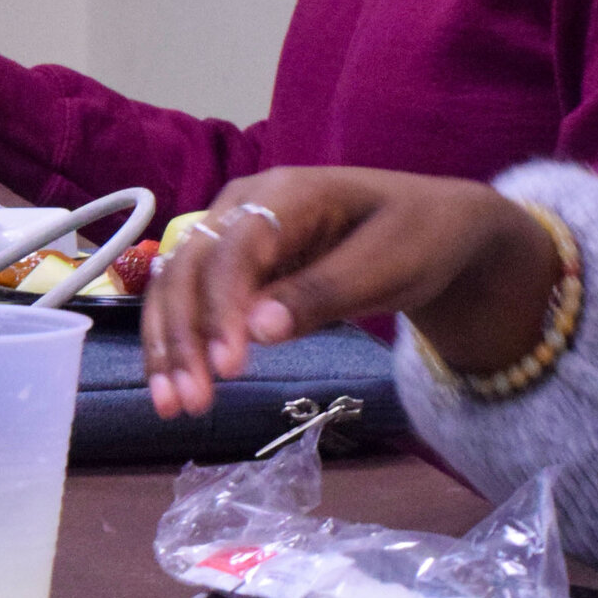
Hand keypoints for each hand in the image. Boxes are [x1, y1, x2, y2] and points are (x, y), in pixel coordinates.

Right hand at [139, 167, 560, 419]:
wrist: (429, 224)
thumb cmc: (415, 238)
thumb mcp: (389, 264)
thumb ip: (324, 293)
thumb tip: (257, 331)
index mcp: (286, 192)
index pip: (236, 247)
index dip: (224, 305)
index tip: (228, 368)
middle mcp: (241, 205)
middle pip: (192, 265)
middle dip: (184, 334)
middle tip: (190, 403)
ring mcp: (229, 231)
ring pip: (177, 282)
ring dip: (167, 342)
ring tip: (170, 405)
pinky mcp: (229, 263)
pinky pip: (188, 298)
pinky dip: (174, 340)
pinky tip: (169, 384)